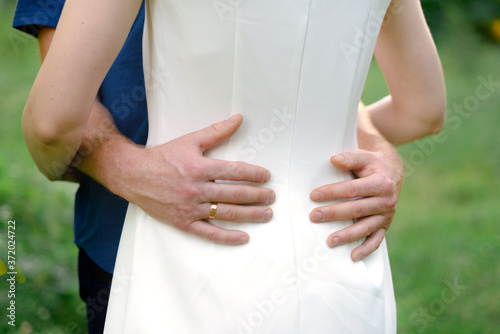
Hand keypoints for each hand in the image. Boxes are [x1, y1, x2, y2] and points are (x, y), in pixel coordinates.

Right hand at [108, 114, 274, 244]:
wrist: (133, 175)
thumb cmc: (163, 157)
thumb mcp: (189, 141)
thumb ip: (216, 131)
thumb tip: (238, 118)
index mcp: (199, 167)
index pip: (234, 171)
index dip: (254, 174)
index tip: (267, 176)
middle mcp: (196, 189)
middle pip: (234, 194)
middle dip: (257, 196)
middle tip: (272, 196)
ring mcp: (190, 208)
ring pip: (225, 214)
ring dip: (250, 215)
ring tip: (267, 214)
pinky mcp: (183, 222)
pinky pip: (208, 233)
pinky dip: (227, 237)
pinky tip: (243, 237)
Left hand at [310, 149, 402, 260]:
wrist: (391, 172)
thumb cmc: (372, 164)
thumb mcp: (364, 156)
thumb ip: (350, 158)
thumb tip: (334, 160)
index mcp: (381, 183)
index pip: (353, 189)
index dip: (333, 192)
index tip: (314, 195)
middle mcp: (386, 201)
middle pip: (356, 209)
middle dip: (334, 213)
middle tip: (314, 216)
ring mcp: (386, 215)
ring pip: (365, 227)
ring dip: (348, 235)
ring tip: (330, 241)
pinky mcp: (385, 225)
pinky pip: (376, 240)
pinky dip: (366, 249)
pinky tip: (353, 256)